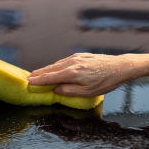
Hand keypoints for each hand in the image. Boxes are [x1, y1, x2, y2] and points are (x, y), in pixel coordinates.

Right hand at [27, 53, 141, 96]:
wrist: (120, 67)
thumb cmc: (105, 81)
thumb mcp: (87, 92)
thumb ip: (68, 91)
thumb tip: (56, 89)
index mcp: (71, 73)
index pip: (49, 77)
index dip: (38, 80)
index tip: (28, 82)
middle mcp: (71, 63)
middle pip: (50, 69)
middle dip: (39, 73)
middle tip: (29, 77)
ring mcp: (76, 57)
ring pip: (57, 64)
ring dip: (47, 69)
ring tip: (39, 73)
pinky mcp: (81, 56)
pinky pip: (64, 61)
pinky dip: (56, 65)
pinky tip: (55, 69)